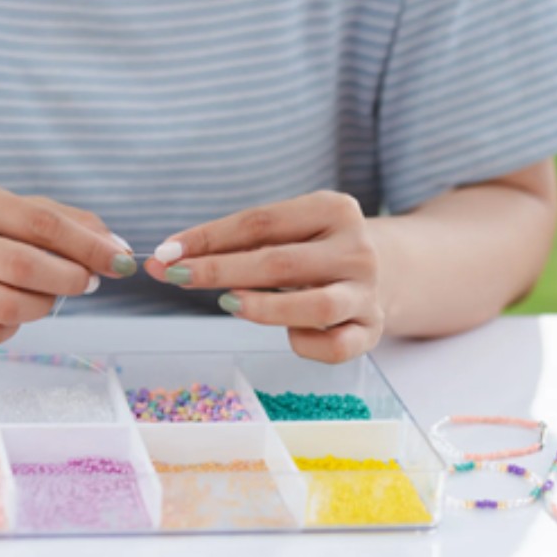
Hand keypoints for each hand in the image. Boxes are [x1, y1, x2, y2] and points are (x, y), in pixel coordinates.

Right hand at [0, 179, 135, 346]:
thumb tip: (117, 249)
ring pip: (9, 308)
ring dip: (42, 306)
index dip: (88, 246)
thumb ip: (70, 225)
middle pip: (23, 267)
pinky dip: (11, 328)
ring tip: (43, 295)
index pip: (39, 223)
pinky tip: (6, 312)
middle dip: (68, 280)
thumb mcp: (17, 213)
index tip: (121, 261)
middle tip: (86, 283)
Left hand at [144, 191, 382, 362]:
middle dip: (219, 271)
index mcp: (333, 209)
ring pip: (314, 307)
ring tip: (228, 304)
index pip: (260, 222)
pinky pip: (335, 346)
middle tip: (178, 277)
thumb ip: (236, 244)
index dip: (208, 238)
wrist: (389, 270)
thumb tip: (169, 261)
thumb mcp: (287, 232)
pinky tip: (288, 335)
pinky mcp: (372, 330)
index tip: (167, 253)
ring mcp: (366, 291)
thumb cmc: (313, 250)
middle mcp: (356, 248)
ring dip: (262, 308)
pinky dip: (305, 344)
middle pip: (279, 262)